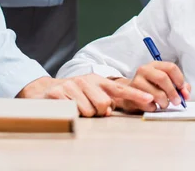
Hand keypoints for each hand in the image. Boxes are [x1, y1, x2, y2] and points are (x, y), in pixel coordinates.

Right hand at [17, 74, 153, 116]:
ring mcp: (72, 85)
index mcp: (98, 80)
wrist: (44, 90)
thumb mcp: (92, 93)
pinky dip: (72, 114)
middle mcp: (86, 80)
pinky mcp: (58, 94)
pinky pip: (73, 112)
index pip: (120, 89)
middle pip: (103, 104)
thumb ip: (105, 99)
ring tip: (76, 106)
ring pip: (89, 110)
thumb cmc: (74, 94)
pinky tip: (67, 106)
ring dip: (84, 114)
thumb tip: (111, 110)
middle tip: (89, 108)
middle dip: (98, 111)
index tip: (150, 100)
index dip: (136, 95)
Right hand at [114, 61, 190, 112]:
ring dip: (164, 102)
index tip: (182, 89)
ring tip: (164, 104)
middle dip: (173, 92)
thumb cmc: (150, 88)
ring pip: (157, 93)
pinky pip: (149, 104)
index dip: (179, 79)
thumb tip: (186, 93)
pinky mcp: (131, 95)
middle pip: (163, 78)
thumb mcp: (164, 83)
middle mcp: (144, 70)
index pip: (171, 67)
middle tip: (177, 101)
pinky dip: (154, 108)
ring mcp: (136, 82)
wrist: (129, 94)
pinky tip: (153, 106)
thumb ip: (178, 86)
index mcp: (154, 65)